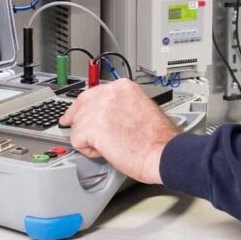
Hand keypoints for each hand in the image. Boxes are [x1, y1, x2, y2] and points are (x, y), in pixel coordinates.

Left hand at [58, 79, 179, 183]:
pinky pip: (76, 140)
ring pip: (77, 124)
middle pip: (80, 105)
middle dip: (80, 121)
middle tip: (83, 134)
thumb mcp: (141, 107)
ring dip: (88, 138)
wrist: (163, 152)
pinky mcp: (92, 127)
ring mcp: (99, 108)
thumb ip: (122, 105)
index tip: (80, 115)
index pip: (93, 93)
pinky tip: (104, 151)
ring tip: (108, 145)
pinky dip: (88, 150)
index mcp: (122, 87)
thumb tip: (108, 114)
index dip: (86, 108)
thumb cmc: (158, 138)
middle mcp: (109, 93)